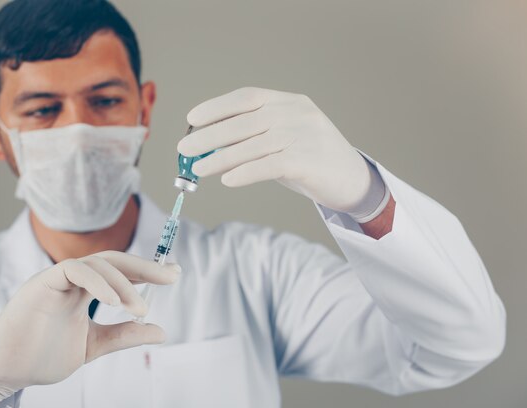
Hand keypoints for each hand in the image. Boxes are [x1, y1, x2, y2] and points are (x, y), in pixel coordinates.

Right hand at [0, 251, 180, 401]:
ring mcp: (57, 278)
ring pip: (97, 263)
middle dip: (145, 267)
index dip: (146, 271)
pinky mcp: (41, 283)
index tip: (173, 275)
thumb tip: (161, 331)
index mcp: (84, 289)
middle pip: (113, 260)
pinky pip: (74, 270)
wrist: (6, 372)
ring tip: (141, 310)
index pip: (120, 271)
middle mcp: (72, 279)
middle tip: (172, 276)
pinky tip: (116, 302)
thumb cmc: (43, 356)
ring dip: (125, 283)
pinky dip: (99, 282)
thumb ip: (124, 335)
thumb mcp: (94, 345)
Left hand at [177, 87, 378, 213]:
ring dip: (221, 158)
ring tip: (199, 169)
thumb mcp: (283, 141)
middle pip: (245, 121)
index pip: (247, 97)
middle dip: (210, 135)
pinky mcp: (310, 160)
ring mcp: (306, 135)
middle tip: (185, 148)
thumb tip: (210, 150)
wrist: (353, 180)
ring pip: (254, 145)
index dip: (217, 107)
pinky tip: (227, 180)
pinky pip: (270, 165)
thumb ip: (252, 140)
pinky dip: (245, 172)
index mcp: (289, 102)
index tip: (192, 119)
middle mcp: (297, 113)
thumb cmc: (310, 160)